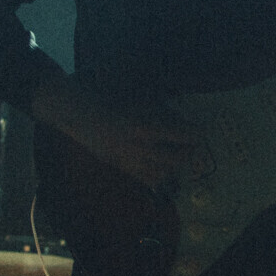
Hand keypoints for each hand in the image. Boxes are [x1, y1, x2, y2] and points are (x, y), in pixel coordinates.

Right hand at [30, 73, 200, 189]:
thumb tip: (182, 119)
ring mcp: (130, 161)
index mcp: (147, 127)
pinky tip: (160, 167)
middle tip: (192, 145)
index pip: (185, 136)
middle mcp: (141, 149)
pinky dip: (158, 175)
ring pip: (164, 173)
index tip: (200, 131)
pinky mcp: (119, 167)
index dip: (195, 133)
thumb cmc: (107, 95)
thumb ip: (163, 109)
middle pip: (180, 159)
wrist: (75, 111)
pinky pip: (146, 179)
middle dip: (190, 152)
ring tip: (178, 155)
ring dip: (175, 165)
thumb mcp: (139, 97)